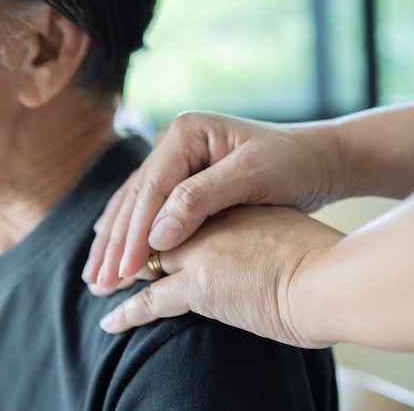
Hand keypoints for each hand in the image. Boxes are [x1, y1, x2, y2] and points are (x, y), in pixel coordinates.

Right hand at [83, 111, 340, 290]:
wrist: (320, 158)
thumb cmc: (293, 163)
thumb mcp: (252, 177)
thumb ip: (201, 200)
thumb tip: (157, 237)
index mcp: (186, 134)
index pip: (151, 190)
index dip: (134, 234)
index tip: (124, 271)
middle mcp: (174, 143)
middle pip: (134, 198)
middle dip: (114, 242)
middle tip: (96, 281)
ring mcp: (177, 159)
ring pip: (133, 205)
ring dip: (113, 242)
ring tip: (93, 275)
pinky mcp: (184, 178)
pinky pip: (147, 208)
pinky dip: (128, 232)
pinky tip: (111, 248)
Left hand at [98, 205, 344, 348]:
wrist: (331, 276)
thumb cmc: (317, 256)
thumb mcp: (279, 228)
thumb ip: (252, 229)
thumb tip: (243, 239)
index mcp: (224, 205)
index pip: (171, 210)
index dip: (146, 221)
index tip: (132, 230)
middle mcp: (205, 222)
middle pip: (149, 232)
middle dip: (122, 247)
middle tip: (101, 262)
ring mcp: (199, 251)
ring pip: (144, 263)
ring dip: (117, 276)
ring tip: (97, 285)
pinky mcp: (200, 284)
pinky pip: (150, 301)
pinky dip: (127, 313)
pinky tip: (109, 321)